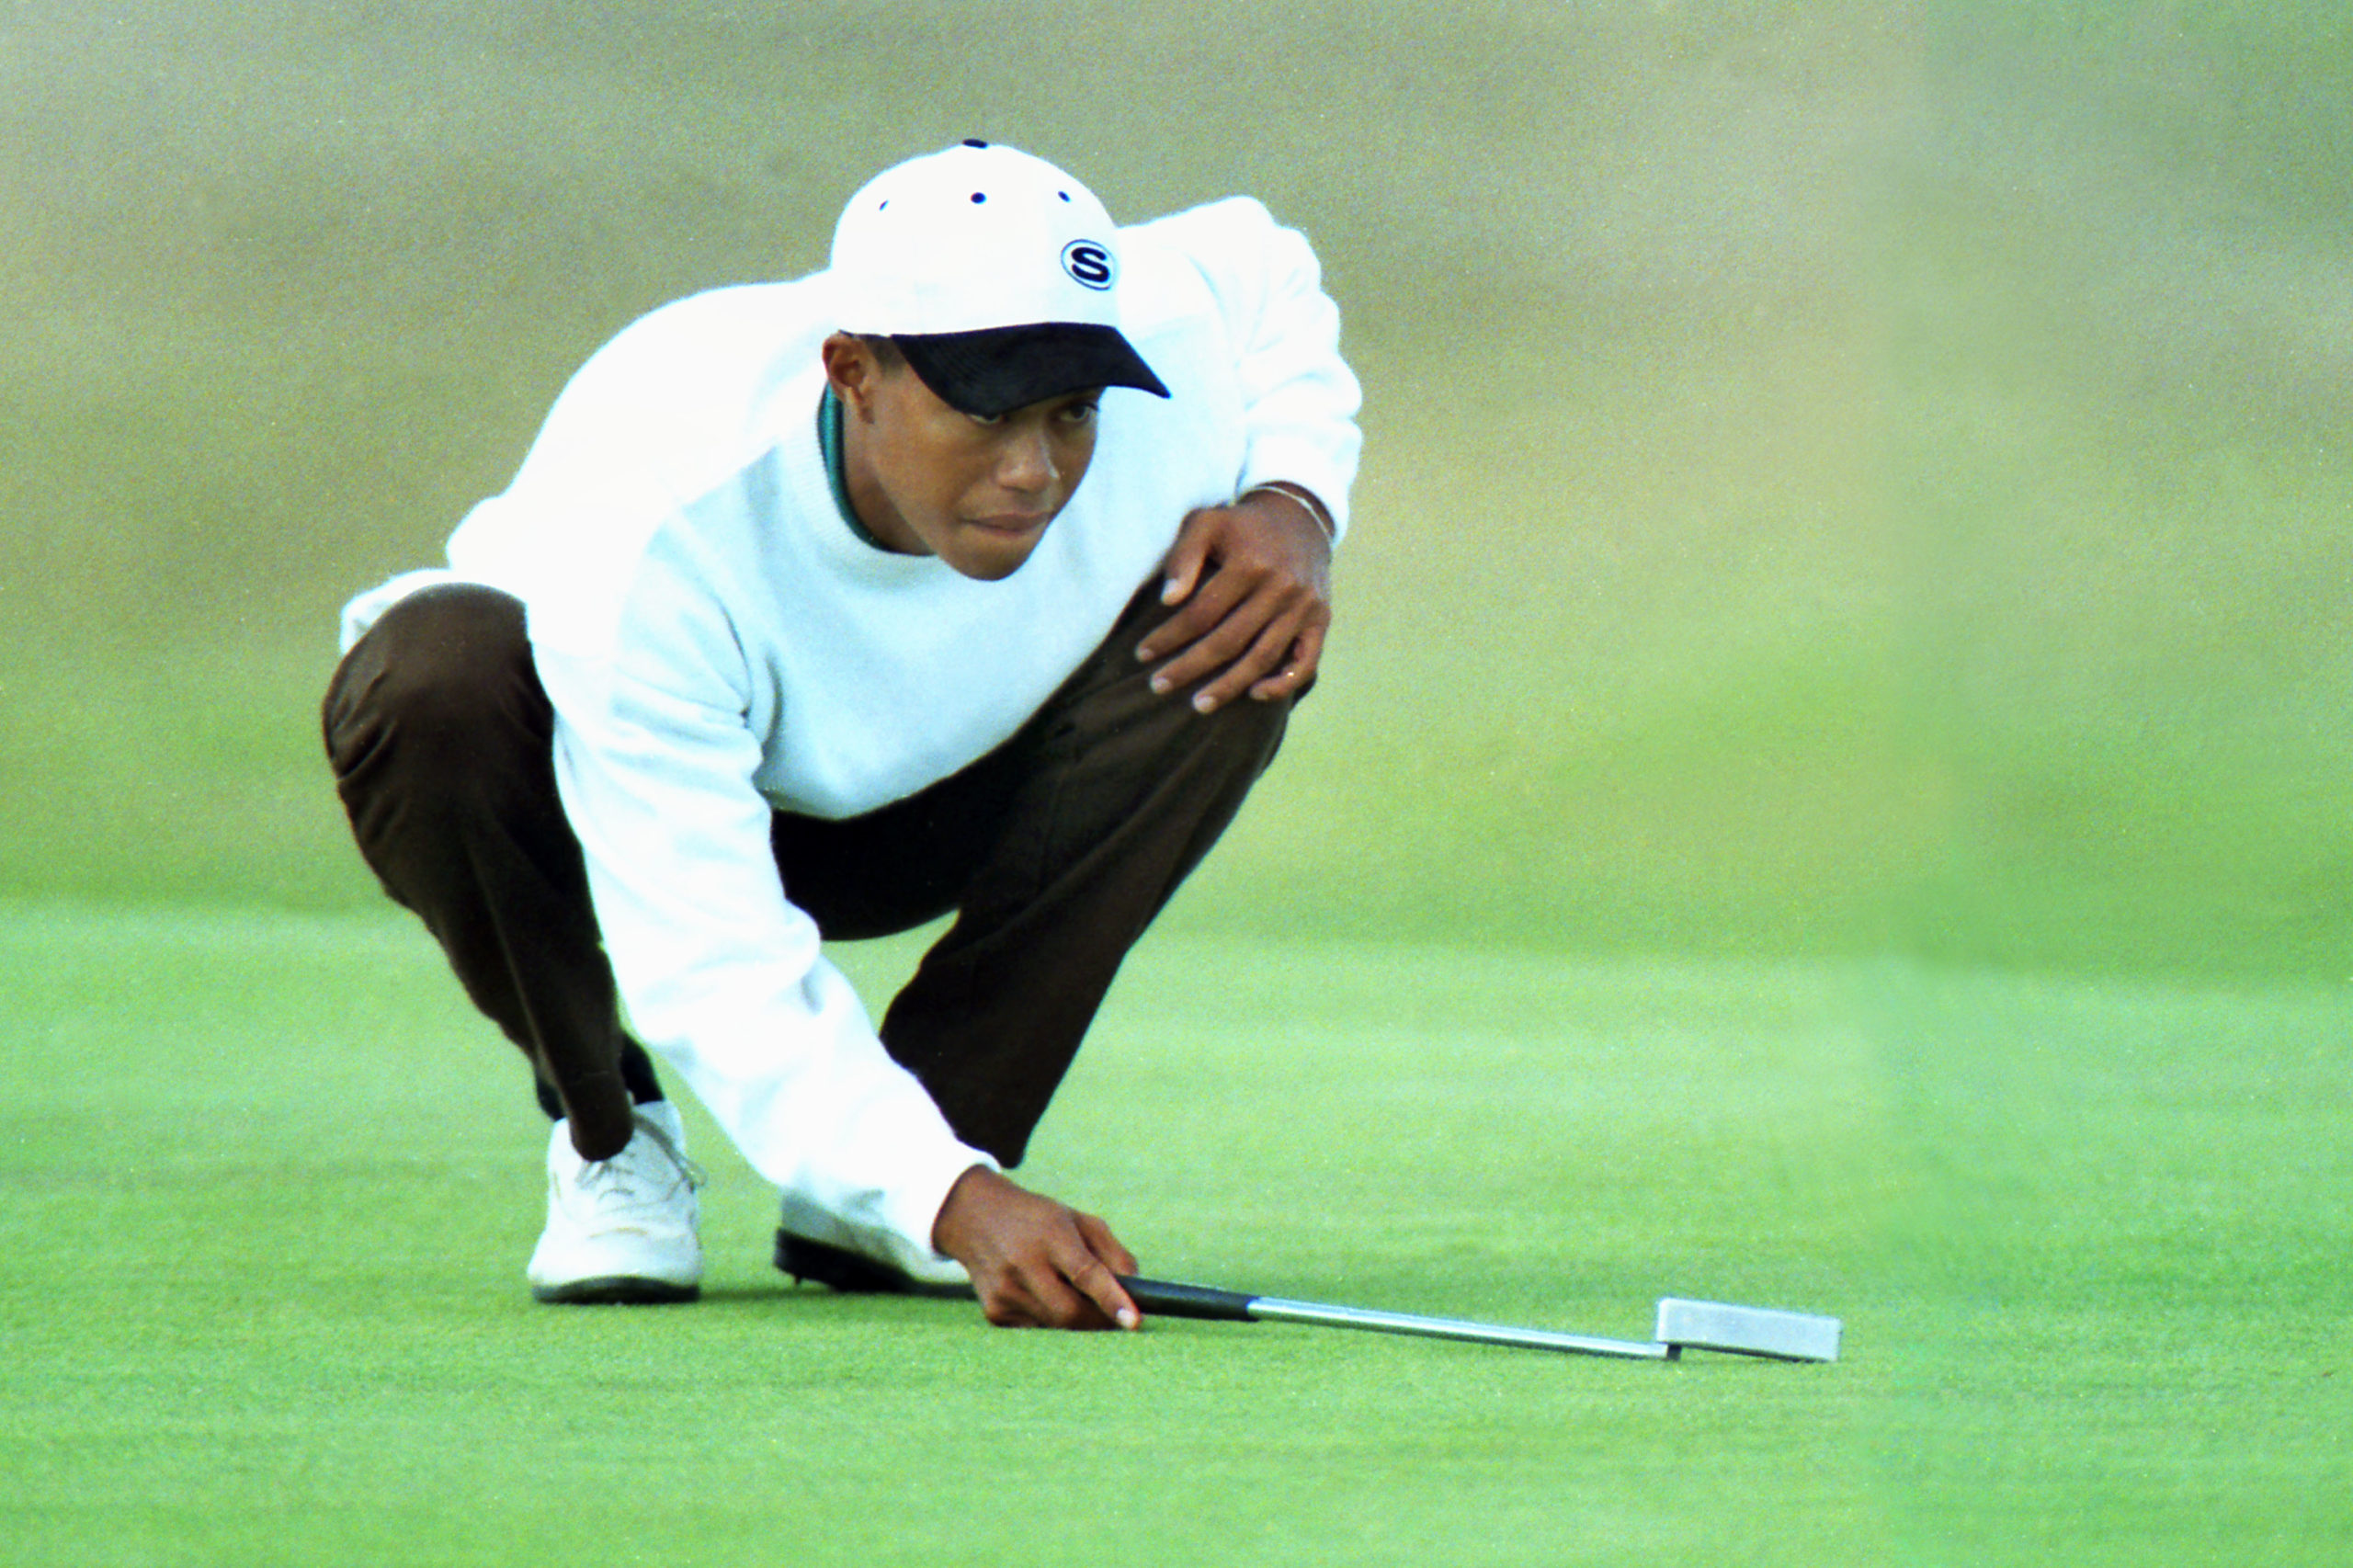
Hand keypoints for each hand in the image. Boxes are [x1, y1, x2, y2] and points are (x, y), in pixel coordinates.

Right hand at [931, 1166, 1140, 1330]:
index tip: (1134, 1321)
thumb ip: (1112, 1252)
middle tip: (1114, 1315)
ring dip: (1074, 1318)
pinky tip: (1040, 1293)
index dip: (1111, 1298)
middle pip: (1070, 1311)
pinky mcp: (994, 1311)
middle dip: (1098, 1319)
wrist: (974, 1217)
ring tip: (1069, 1292)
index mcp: (1050, 1234)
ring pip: (1055, 1325)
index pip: (1084, 1273)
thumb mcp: (1078, 1220)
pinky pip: (1037, 1328)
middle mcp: (1022, 1264)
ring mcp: (1004, 1291)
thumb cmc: (1038, 1219)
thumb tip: (1135, 1289)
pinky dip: (1050, 1318)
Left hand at [1135, 486, 1333, 713]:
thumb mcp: (1206, 523)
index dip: (1169, 637)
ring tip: (1198, 705)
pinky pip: (1305, 662)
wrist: (1300, 519)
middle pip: (1228, 641)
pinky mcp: (1320, 620)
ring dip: (1228, 686)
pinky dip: (1282, 683)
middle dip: (1189, 668)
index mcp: (1250, 564)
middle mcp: (1281, 588)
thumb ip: (1183, 557)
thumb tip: (1168, 600)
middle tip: (1158, 685)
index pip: (1201, 613)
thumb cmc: (1241, 526)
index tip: (1143, 654)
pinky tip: (1254, 694)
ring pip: (1262, 658)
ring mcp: (1303, 608)